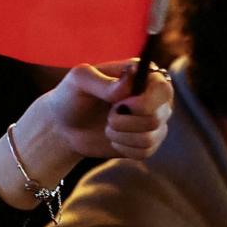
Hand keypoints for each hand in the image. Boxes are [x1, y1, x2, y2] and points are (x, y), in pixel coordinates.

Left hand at [33, 61, 173, 161]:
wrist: (63, 126)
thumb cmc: (71, 95)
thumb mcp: (80, 81)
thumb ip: (104, 81)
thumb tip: (130, 82)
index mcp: (144, 75)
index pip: (163, 89)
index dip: (144, 102)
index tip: (119, 105)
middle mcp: (155, 97)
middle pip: (157, 117)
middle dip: (125, 121)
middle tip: (108, 116)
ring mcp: (154, 120)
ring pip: (150, 137)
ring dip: (120, 135)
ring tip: (107, 126)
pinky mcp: (148, 142)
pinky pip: (145, 152)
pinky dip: (122, 148)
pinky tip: (112, 138)